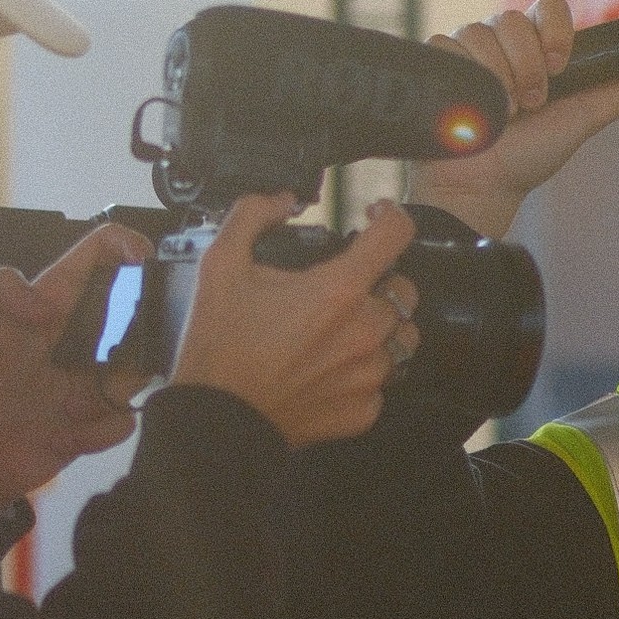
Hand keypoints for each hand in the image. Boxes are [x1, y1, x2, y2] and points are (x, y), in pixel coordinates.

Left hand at [0, 223, 152, 510]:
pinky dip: (99, 428)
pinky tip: (67, 433)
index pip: (97, 257)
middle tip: (105, 357)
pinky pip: (124, 421)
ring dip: (113, 386)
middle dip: (134, 329)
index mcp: (53, 304)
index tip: (141, 257)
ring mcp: (94, 380)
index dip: (124, 244)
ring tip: (69, 405)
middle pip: (135, 313)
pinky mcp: (98, 424)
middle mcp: (81, 338)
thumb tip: (50, 303)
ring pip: (140, 369)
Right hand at [171, 194, 419, 448]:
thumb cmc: (218, 343)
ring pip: (400, 337)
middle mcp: (365, 331)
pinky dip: (362, 371)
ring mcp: (369, 374)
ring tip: (340, 330)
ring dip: (379, 327)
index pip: (397, 234)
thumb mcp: (220, 265)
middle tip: (343, 288)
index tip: (374, 218)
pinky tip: (329, 369)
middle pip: (403, 290)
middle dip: (379, 281)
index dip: (389, 216)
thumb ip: (253, 216)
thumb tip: (283, 200)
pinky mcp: (365, 409)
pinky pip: (382, 381)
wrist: (215, 418)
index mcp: (339, 290)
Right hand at [408, 0, 618, 237]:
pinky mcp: (437, 65)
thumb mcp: (585, 121)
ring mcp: (468, 52)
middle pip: (512, 18)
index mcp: (539, 48)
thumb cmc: (533, 156)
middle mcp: (504, 44)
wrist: (484, 187)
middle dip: (525, 64)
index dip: (554, 29)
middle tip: (531, 103)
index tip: (560, 65)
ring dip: (495, 76)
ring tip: (501, 113)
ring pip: (478, 30)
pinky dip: (462, 79)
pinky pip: (445, 46)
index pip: (549, 6)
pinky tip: (470, 109)